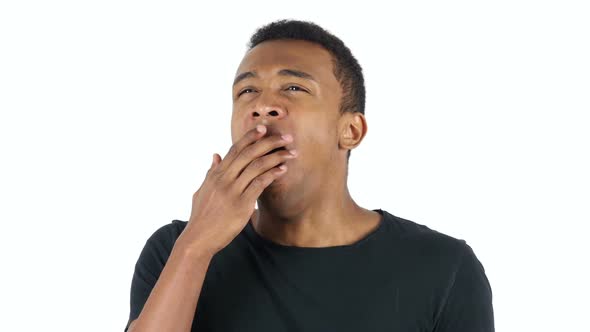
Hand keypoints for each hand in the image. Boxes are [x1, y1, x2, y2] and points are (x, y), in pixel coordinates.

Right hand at [177, 125, 297, 255]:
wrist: (198, 238)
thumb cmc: (201, 216)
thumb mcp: (202, 190)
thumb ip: (211, 172)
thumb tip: (215, 155)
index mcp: (216, 175)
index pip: (235, 150)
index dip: (250, 137)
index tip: (263, 128)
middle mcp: (224, 179)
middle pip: (249, 153)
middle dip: (269, 142)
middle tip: (286, 137)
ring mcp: (232, 191)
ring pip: (257, 166)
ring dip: (276, 157)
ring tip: (290, 153)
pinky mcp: (242, 204)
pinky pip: (260, 183)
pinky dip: (273, 174)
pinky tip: (283, 170)